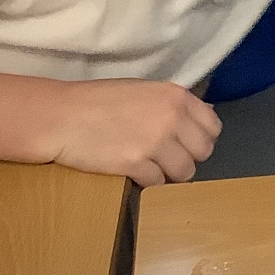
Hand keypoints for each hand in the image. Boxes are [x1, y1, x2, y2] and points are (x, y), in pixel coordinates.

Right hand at [46, 79, 222, 186]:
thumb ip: (173, 106)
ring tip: (148, 166)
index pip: (212, 126)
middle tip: (166, 158)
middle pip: (203, 152)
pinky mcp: (136, 164)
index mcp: (176, 96)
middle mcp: (171, 117)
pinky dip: (147, 181)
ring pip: (185, 172)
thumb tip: (202, 119)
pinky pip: (158, 183)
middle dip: (187, 158)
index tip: (185, 143)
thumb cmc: (99, 101)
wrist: (61, 116)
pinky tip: (132, 171)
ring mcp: (155, 141)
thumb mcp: (144, 91)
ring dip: (169, 174)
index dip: (200, 138)